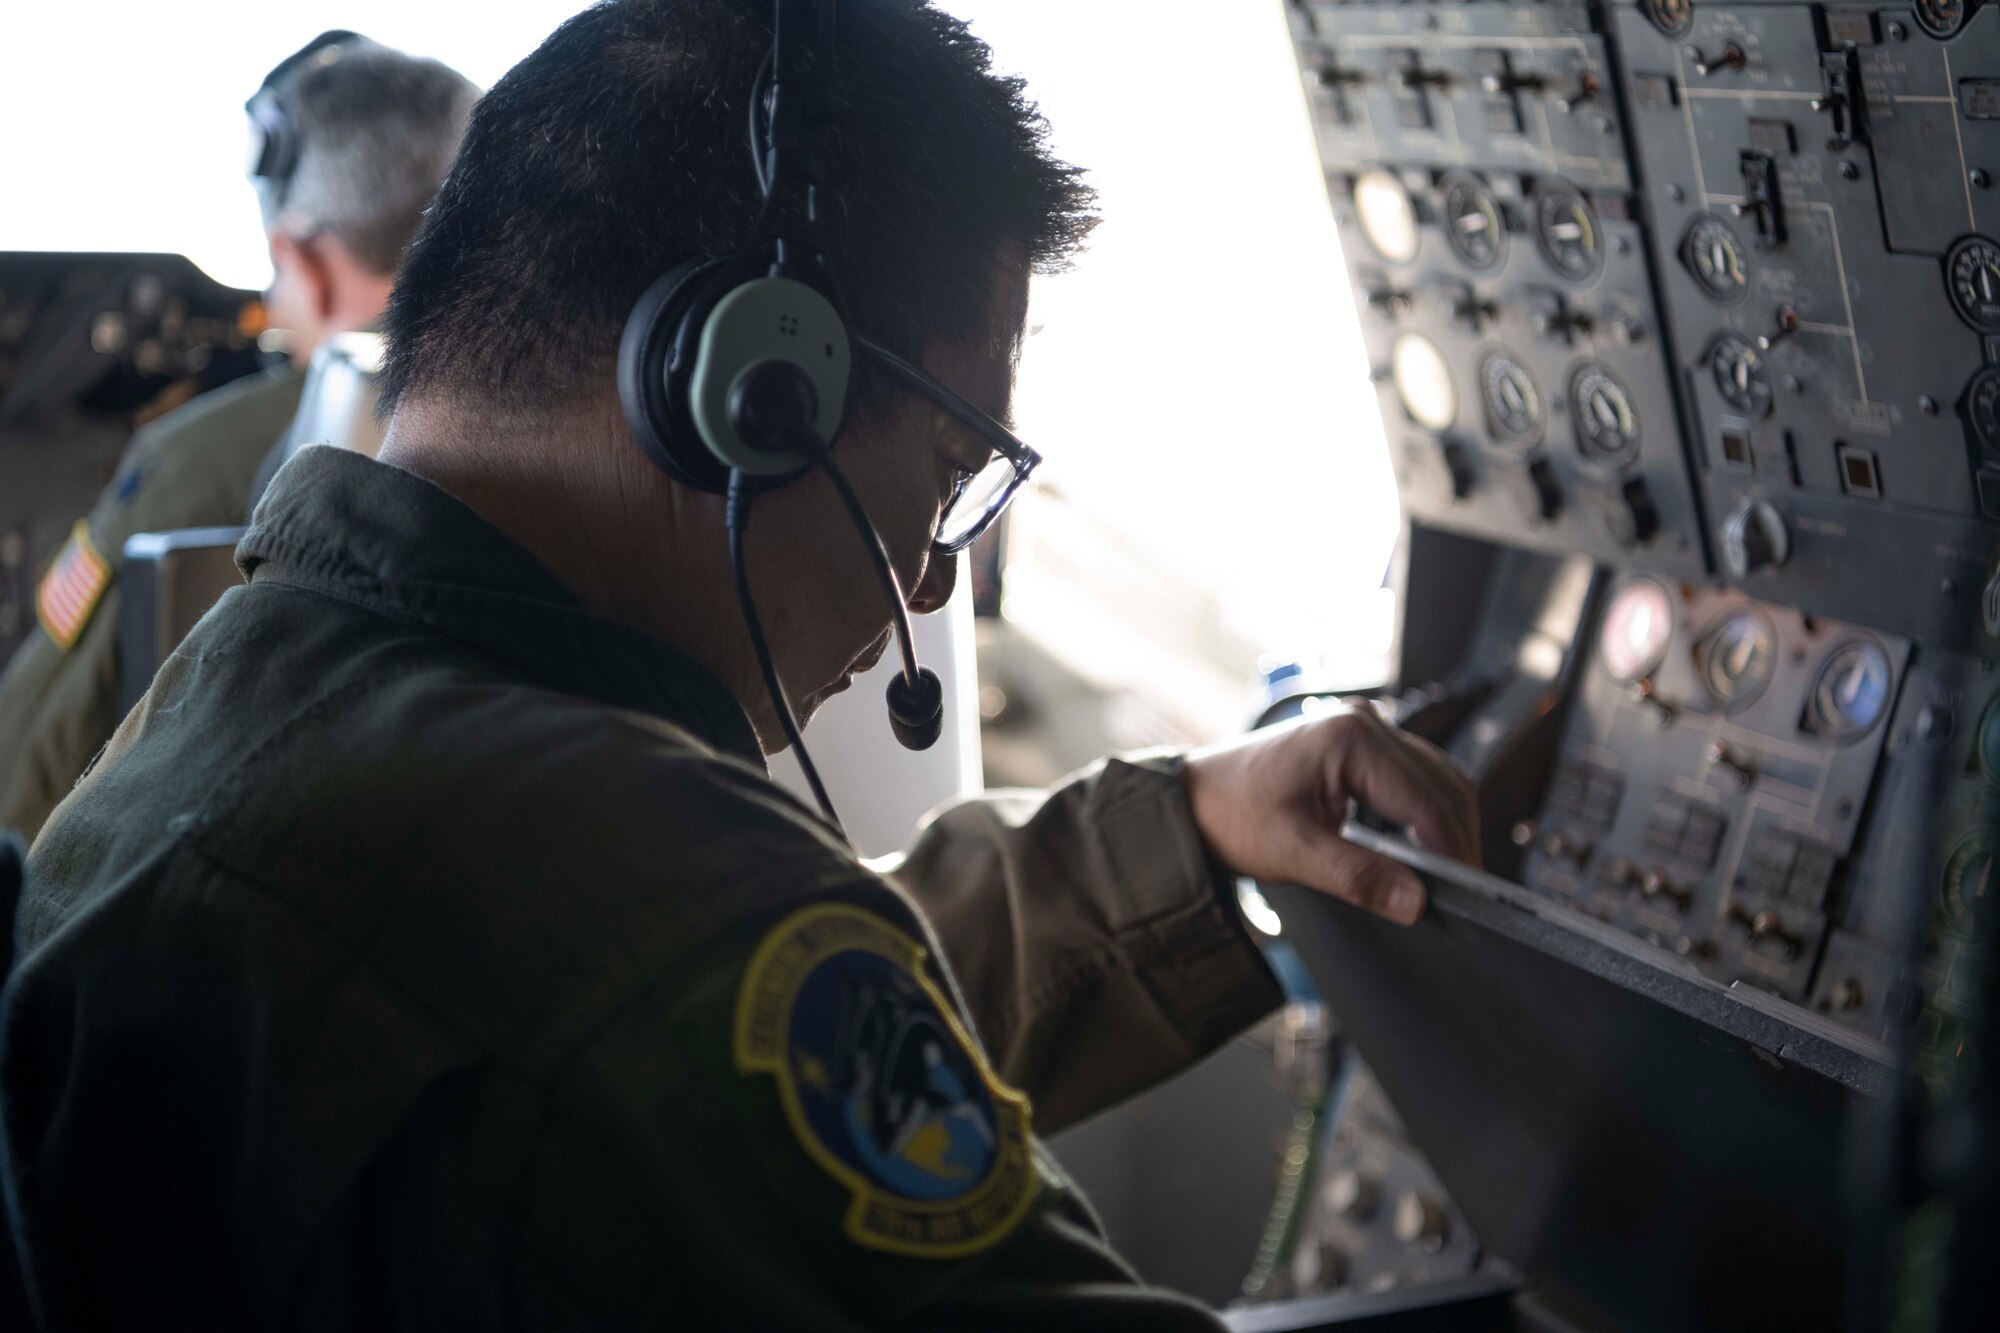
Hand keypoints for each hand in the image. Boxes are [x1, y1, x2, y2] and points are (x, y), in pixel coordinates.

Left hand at [1183, 705, 1479, 925]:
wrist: (1193, 799)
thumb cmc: (1231, 815)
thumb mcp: (1294, 852)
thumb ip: (1358, 877)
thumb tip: (1416, 902)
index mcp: (1352, 737)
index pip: (1426, 799)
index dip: (1452, 849)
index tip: (1467, 895)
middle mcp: (1365, 722)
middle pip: (1442, 784)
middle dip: (1455, 839)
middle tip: (1463, 895)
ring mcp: (1364, 729)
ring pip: (1434, 779)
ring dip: (1444, 826)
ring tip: (1446, 878)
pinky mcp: (1360, 745)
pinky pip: (1413, 778)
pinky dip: (1424, 815)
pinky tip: (1421, 852)